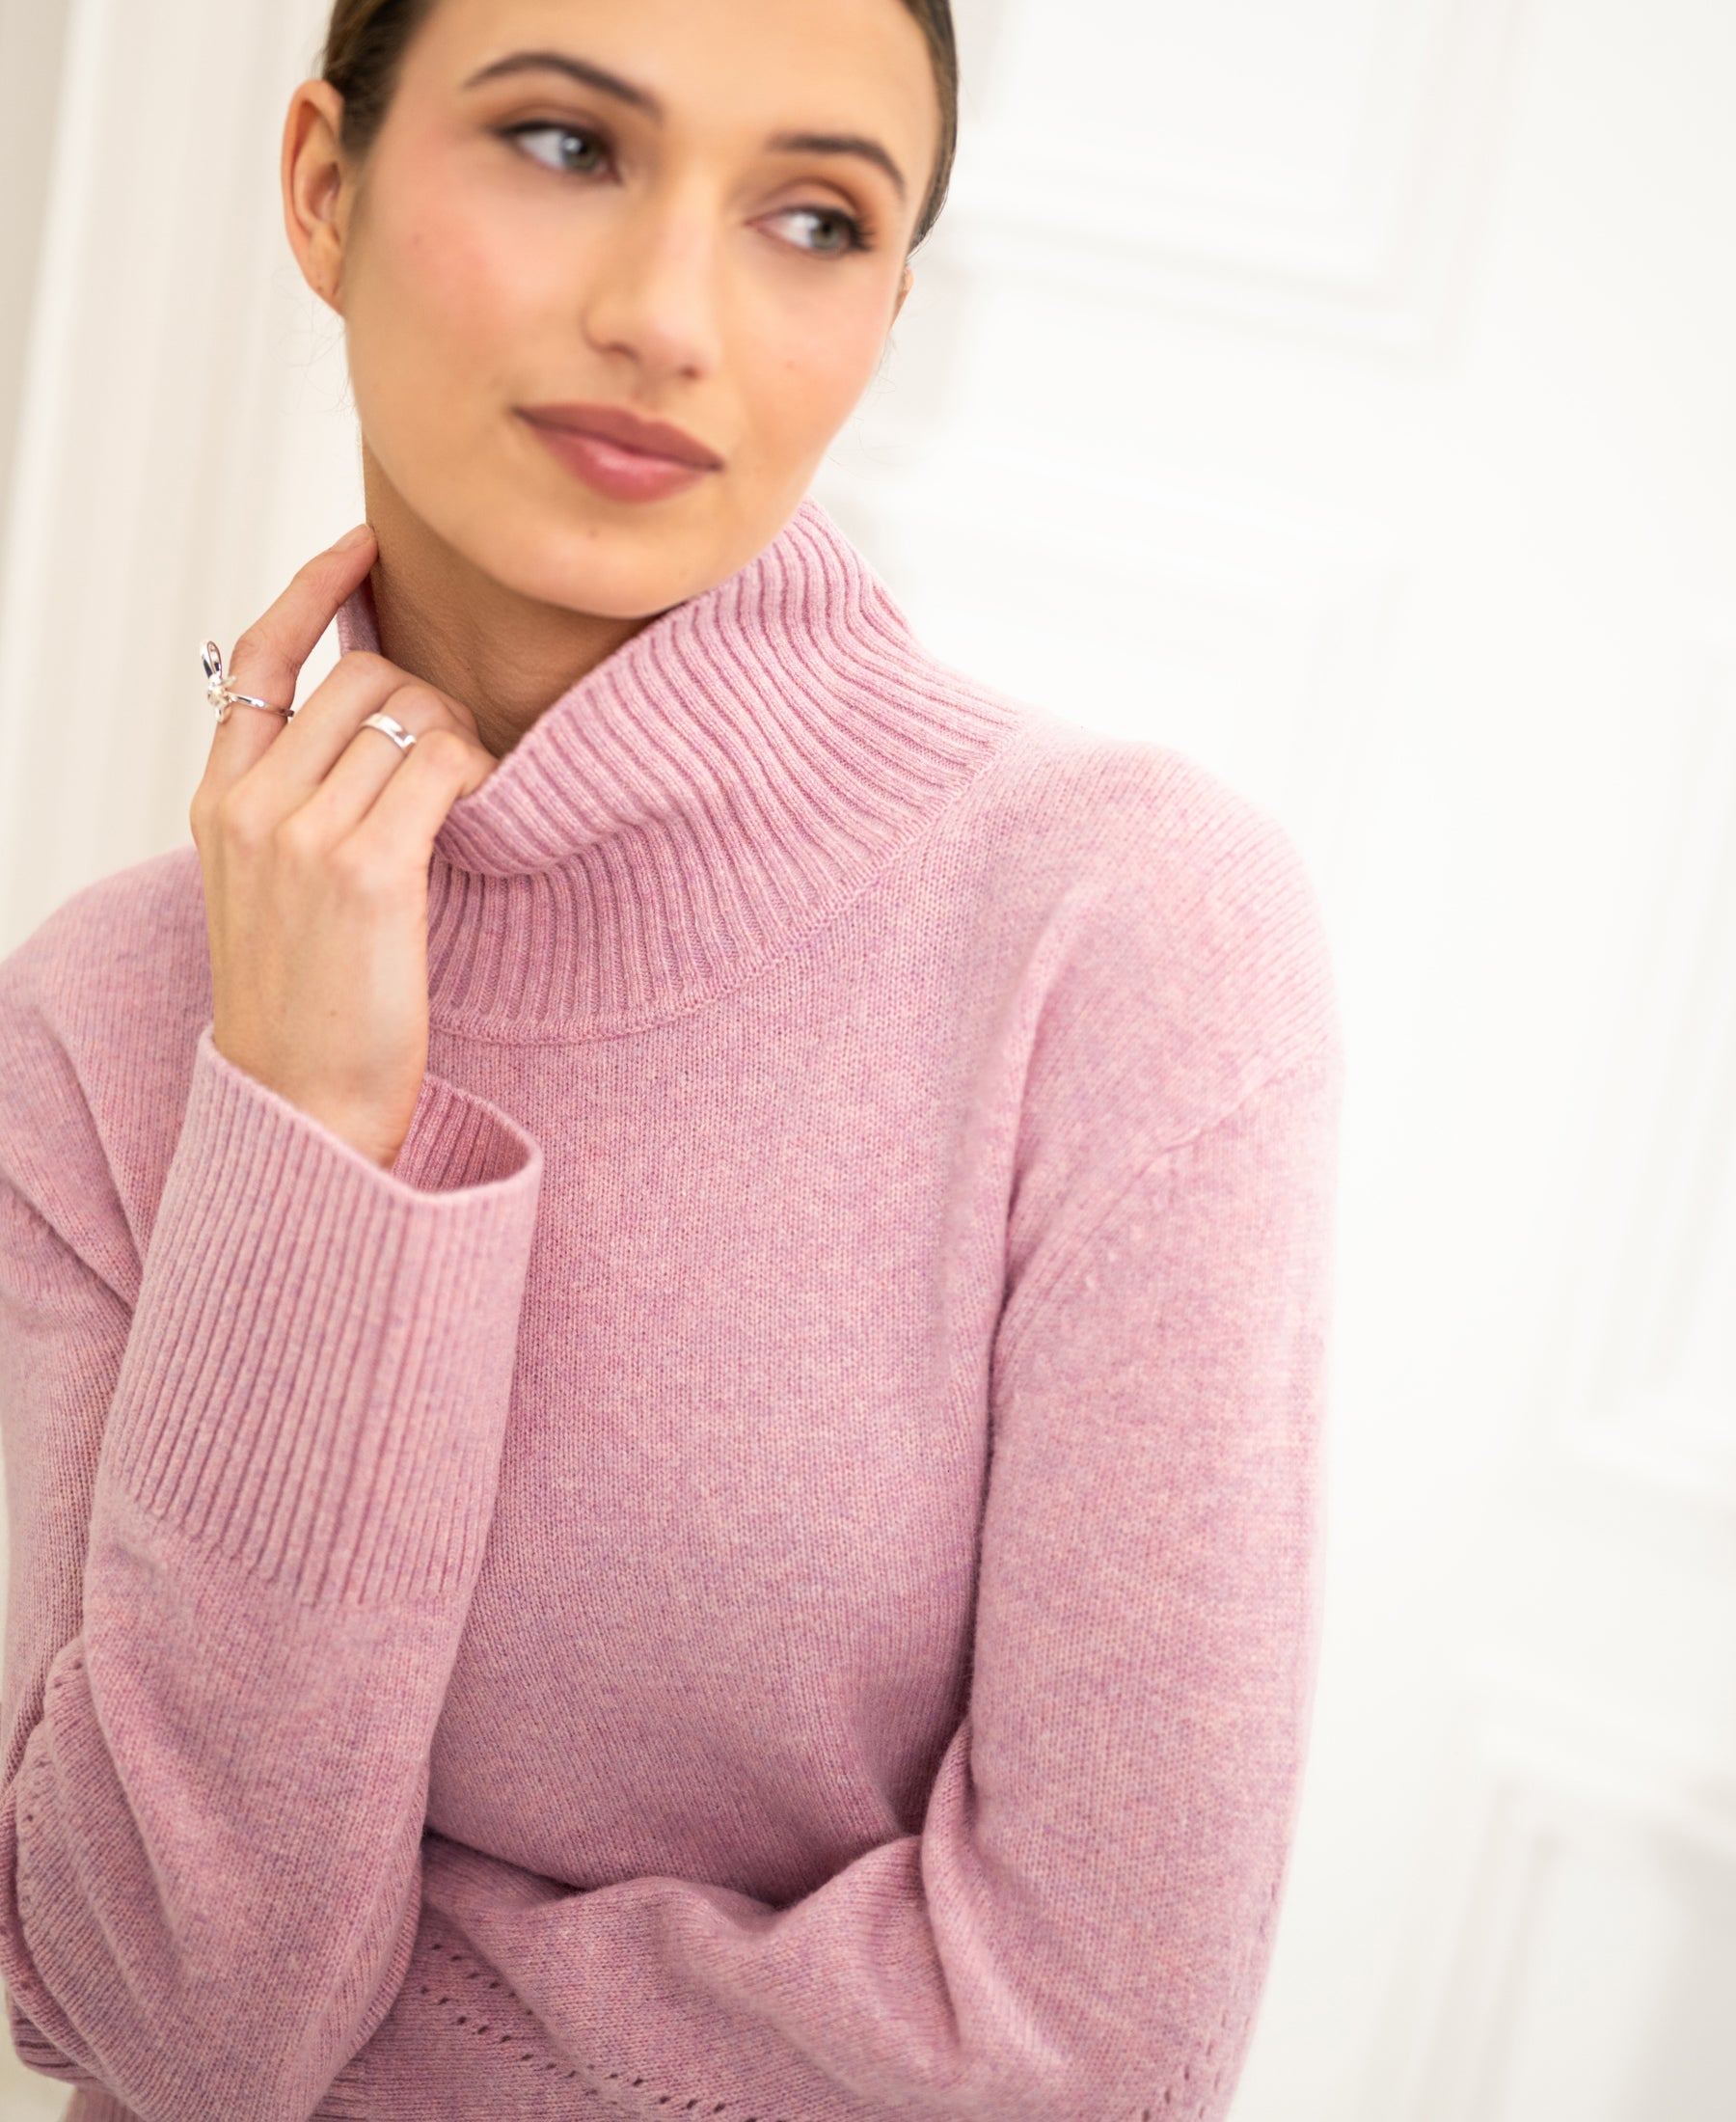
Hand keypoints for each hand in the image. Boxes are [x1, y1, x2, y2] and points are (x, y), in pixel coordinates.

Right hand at [190, 526, 497, 1169]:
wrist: (303, 1106)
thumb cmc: (308, 1002)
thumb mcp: (268, 886)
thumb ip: (293, 798)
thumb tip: (365, 719)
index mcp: (220, 800)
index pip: (261, 655)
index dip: (317, 590)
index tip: (365, 546)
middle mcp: (252, 804)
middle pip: (359, 676)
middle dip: (424, 699)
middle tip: (451, 761)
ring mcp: (304, 833)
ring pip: (408, 712)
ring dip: (459, 741)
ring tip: (464, 800)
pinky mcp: (369, 868)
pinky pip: (446, 762)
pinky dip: (480, 773)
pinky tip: (484, 813)